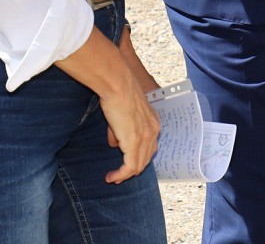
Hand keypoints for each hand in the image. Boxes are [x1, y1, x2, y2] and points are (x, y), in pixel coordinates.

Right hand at [55, 28, 160, 181]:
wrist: (118, 85)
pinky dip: (120, 174)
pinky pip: (130, 166)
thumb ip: (119, 131)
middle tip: (118, 177)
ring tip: (113, 178)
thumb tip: (114, 144)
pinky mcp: (134, 143)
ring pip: (138, 165)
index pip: (149, 147)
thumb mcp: (121, 115)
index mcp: (153, 122)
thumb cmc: (118, 93)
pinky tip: (111, 177)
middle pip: (145, 158)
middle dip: (132, 170)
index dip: (137, 158)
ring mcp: (145, 138)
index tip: (125, 166)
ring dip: (124, 175)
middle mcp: (153, 131)